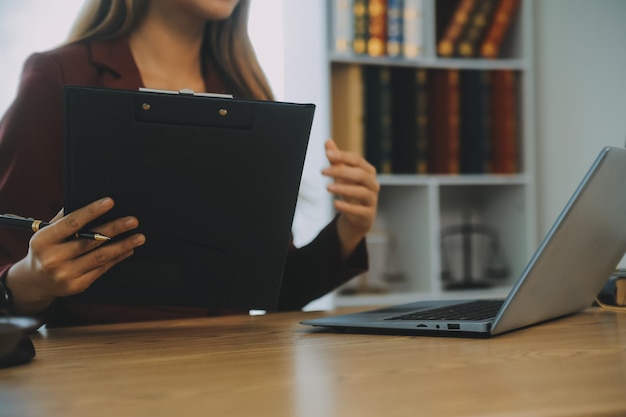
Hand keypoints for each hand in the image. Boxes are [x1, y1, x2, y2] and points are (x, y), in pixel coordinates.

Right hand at [6, 197, 145, 314]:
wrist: (35, 282)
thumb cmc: (45, 250)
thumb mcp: (47, 233)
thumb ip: (64, 218)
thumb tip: (87, 200)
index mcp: (43, 240)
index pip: (72, 223)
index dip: (92, 211)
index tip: (110, 202)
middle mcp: (53, 258)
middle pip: (90, 240)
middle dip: (114, 229)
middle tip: (133, 221)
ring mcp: (65, 274)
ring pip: (100, 257)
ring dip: (123, 246)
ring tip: (139, 237)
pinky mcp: (77, 286)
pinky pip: (102, 269)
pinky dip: (117, 258)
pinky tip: (128, 250)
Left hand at [322, 139, 378, 258]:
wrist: (357, 217)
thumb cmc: (351, 191)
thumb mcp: (343, 176)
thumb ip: (337, 160)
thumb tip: (328, 141)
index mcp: (368, 171)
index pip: (357, 160)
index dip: (343, 156)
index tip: (327, 154)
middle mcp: (373, 184)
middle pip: (360, 175)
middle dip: (341, 172)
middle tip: (322, 171)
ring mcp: (372, 200)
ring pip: (362, 192)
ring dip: (344, 188)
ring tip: (327, 187)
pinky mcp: (368, 215)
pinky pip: (360, 210)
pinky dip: (348, 207)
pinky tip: (335, 203)